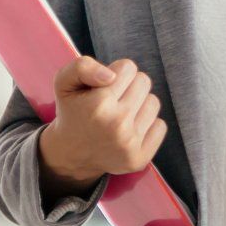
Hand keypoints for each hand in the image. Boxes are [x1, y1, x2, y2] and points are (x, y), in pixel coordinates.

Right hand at [40, 56, 166, 183]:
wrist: (70, 154)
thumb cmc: (72, 111)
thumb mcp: (64, 83)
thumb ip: (82, 67)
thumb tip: (111, 75)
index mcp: (98, 104)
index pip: (129, 67)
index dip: (116, 73)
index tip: (103, 87)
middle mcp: (116, 124)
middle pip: (144, 82)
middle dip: (129, 86)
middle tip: (112, 101)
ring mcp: (129, 143)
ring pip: (153, 102)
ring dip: (139, 105)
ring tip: (119, 115)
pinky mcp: (139, 158)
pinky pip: (160, 126)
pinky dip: (147, 125)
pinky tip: (128, 130)